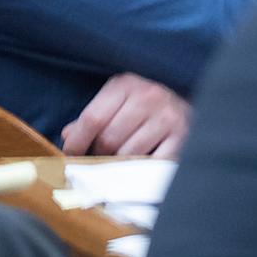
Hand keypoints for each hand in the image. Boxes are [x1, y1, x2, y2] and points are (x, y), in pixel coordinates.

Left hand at [60, 74, 189, 157]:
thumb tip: (68, 135)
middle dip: (99, 156)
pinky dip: (142, 172)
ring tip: (120, 164)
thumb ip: (94, 117)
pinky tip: (139, 169)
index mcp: (125, 84)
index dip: (77, 143)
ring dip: (120, 166)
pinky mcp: (183, 137)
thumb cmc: (145, 105)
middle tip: (99, 162)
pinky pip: (152, 164)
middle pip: (109, 139)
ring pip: (129, 155)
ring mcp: (167, 116)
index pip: (92, 118)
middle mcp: (148, 96)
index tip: (71, 157)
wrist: (188, 102)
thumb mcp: (118, 102)